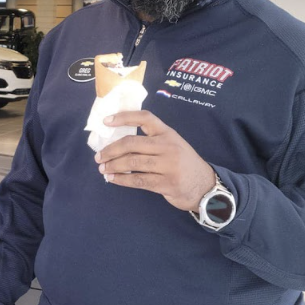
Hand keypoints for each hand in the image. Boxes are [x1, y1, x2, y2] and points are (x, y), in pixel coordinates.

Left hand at [95, 110, 214, 211]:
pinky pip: (137, 180)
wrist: (205, 186)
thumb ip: (151, 141)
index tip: (105, 121)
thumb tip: (116, 143)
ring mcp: (168, 165)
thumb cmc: (182, 164)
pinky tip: (112, 178)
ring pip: (132, 162)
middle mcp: (168, 146)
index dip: (124, 117)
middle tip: (98, 156)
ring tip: (102, 168)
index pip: (145, 118)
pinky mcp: (166, 183)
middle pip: (132, 143)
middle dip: (111, 150)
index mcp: (168, 133)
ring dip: (113, 165)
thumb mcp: (172, 145)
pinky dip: (121, 180)